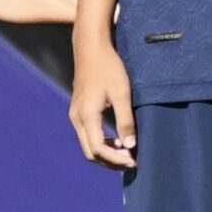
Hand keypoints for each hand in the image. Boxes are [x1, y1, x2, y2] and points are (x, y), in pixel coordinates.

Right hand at [70, 40, 136, 169]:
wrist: (92, 48)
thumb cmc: (109, 68)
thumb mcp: (122, 94)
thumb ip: (126, 121)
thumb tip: (130, 146)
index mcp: (86, 116)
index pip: (98, 149)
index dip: (116, 160)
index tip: (135, 162)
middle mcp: (77, 118)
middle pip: (90, 152)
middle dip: (111, 161)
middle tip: (134, 162)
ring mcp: (76, 114)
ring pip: (89, 144)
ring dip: (107, 153)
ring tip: (129, 154)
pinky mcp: (80, 110)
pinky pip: (89, 135)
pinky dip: (103, 143)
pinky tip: (119, 142)